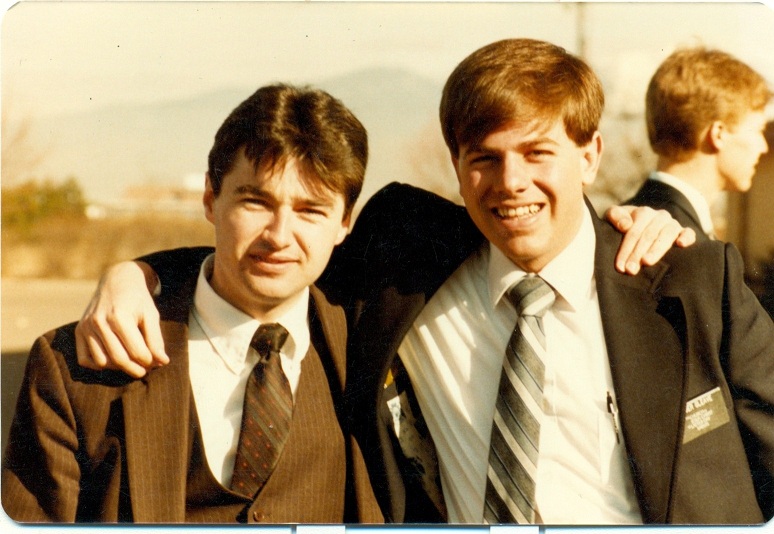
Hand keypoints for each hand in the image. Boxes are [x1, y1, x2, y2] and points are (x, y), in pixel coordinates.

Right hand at [75, 261, 168, 377]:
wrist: (117, 281)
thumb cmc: (138, 300)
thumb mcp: (151, 315)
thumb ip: (156, 339)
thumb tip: (163, 362)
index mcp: (119, 317)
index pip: (136, 351)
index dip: (149, 362)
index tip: (157, 362)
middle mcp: (99, 322)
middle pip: (119, 359)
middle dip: (136, 369)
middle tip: (146, 369)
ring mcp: (86, 326)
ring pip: (102, 362)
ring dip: (118, 367)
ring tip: (131, 361)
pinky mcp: (78, 330)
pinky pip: (84, 359)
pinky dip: (98, 364)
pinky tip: (112, 359)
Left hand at [606, 205, 695, 274]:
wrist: (638, 223)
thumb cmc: (622, 224)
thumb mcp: (614, 217)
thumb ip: (615, 216)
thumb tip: (626, 225)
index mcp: (643, 213)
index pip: (634, 232)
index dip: (626, 249)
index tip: (620, 266)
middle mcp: (659, 217)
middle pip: (649, 235)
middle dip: (638, 254)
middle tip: (630, 270)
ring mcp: (672, 224)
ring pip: (666, 235)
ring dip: (656, 249)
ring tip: (647, 262)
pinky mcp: (683, 232)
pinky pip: (688, 233)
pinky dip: (687, 237)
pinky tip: (681, 244)